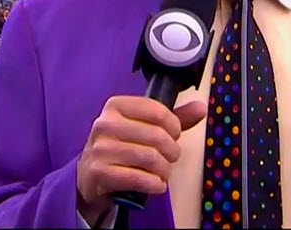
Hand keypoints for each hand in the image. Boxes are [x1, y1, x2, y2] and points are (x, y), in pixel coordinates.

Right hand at [76, 96, 206, 224]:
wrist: (89, 175)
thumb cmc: (122, 145)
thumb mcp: (144, 126)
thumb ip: (173, 117)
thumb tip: (201, 107)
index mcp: (117, 106)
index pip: (157, 111)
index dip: (174, 126)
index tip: (174, 135)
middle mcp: (105, 124)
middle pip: (156, 136)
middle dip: (172, 151)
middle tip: (171, 157)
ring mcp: (100, 149)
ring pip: (150, 158)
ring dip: (165, 169)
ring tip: (163, 171)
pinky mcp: (99, 173)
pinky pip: (139, 178)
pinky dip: (155, 184)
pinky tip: (156, 184)